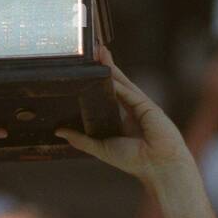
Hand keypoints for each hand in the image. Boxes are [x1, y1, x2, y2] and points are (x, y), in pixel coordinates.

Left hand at [55, 47, 191, 183]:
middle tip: (92, 52)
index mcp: (122, 122)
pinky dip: (118, 82)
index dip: (97, 84)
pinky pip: (129, 92)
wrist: (158, 166)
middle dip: (104, 68)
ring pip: (123, 83)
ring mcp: (140, 106)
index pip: (107, 97)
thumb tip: (59, 131)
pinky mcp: (148, 106)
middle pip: (115, 85)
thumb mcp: (100, 148)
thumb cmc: (133, 161)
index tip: (87, 71)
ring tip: (100, 51)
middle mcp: (131, 111)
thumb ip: (81, 139)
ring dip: (112, 67)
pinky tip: (106, 71)